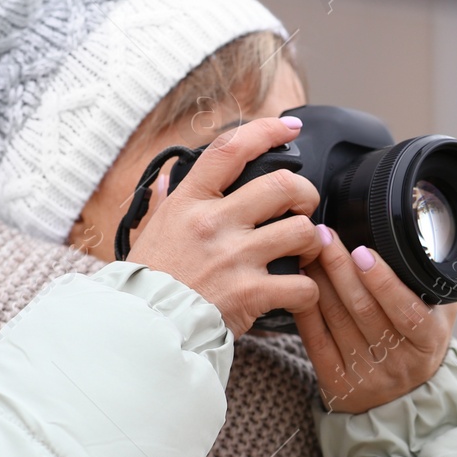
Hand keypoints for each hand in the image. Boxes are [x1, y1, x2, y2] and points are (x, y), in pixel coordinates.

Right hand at [129, 116, 323, 336]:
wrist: (143, 328)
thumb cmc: (148, 281)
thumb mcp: (150, 231)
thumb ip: (167, 202)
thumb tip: (170, 178)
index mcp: (189, 202)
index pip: (231, 150)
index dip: (266, 130)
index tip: (288, 128)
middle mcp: (214, 223)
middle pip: (282, 185)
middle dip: (305, 192)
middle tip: (304, 205)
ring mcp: (234, 258)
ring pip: (301, 231)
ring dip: (312, 241)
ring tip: (305, 251)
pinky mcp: (250, 294)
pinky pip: (302, 285)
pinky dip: (308, 290)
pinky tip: (298, 292)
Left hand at [292, 228, 456, 412]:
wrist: (401, 399)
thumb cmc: (418, 343)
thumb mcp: (441, 316)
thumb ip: (436, 283)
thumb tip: (429, 238)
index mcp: (428, 342)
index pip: (407, 311)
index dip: (384, 282)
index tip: (362, 251)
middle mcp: (399, 362)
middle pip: (364, 310)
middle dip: (340, 268)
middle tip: (324, 236)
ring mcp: (367, 376)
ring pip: (337, 320)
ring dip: (320, 281)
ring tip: (309, 251)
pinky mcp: (337, 384)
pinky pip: (316, 341)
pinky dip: (306, 309)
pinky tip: (299, 284)